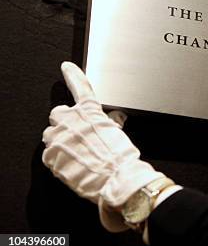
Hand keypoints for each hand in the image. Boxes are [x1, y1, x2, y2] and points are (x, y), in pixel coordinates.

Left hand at [42, 61, 164, 230]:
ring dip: (60, 140)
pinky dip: (58, 159)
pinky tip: (73, 164)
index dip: (73, 75)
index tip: (66, 67)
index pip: (81, 88)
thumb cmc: (121, 157)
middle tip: (77, 136)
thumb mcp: (119, 133)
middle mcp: (72, 121)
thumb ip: (110, 122)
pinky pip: (49, 154)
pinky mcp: (50, 156)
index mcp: (90, 112)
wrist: (116, 178)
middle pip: (58, 114)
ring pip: (50, 134)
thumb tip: (113, 119)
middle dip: (65, 123)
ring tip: (76, 153)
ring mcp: (59, 138)